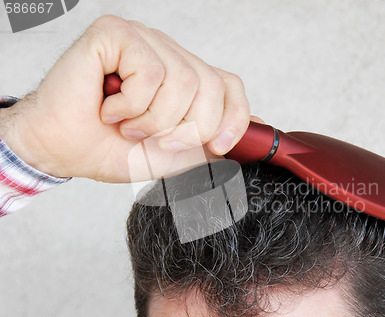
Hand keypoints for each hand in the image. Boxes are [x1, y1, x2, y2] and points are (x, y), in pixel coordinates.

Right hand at [0, 15, 249, 181]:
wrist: (65, 150)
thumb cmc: (112, 148)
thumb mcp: (175, 155)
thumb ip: (213, 143)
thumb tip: (260, 131)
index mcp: (183, 76)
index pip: (229, 84)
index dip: (233, 118)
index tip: (217, 146)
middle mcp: (168, 53)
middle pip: (210, 84)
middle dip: (185, 127)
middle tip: (154, 139)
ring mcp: (144, 39)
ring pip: (183, 81)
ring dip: (153, 120)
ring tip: (128, 125)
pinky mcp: (117, 33)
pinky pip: (150, 72)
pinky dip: (132, 105)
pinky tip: (110, 107)